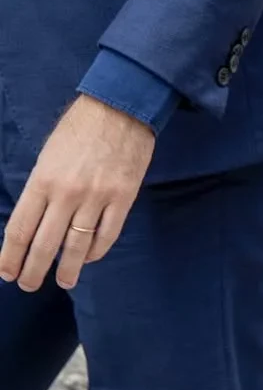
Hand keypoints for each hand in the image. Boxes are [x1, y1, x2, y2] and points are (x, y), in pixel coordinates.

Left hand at [0, 95, 155, 291]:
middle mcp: (67, 193)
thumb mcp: (47, 154)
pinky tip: (89, 257)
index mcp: (42, 180)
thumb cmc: (80, 127)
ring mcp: (97, 197)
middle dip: (33, 271)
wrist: (121, 105)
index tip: (7, 272)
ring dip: (68, 270)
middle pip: (44, 245)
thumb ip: (41, 189)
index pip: (19, 230)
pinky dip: (96, 252)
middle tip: (28, 284)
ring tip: (64, 281)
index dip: (10, 257)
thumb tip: (34, 223)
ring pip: (77, 247)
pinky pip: (107, 235)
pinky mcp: (123, 197)